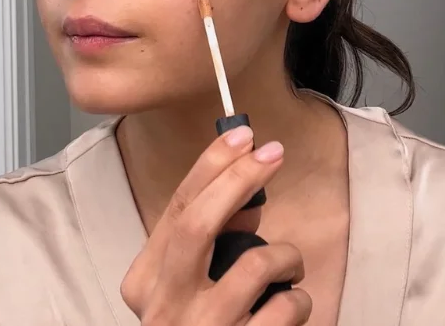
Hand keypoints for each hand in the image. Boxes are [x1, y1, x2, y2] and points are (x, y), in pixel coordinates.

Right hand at [120, 127, 310, 324]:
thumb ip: (211, 243)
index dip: (212, 166)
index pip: (176, 210)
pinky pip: (286, 306)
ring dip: (286, 255)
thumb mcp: (191, 288)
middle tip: (272, 152)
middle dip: (237, 178)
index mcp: (146, 283)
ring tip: (289, 273)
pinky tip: (289, 310)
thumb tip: (243, 193)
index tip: (245, 135)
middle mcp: (164, 308)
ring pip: (255, 263)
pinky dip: (299, 300)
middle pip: (197, 223)